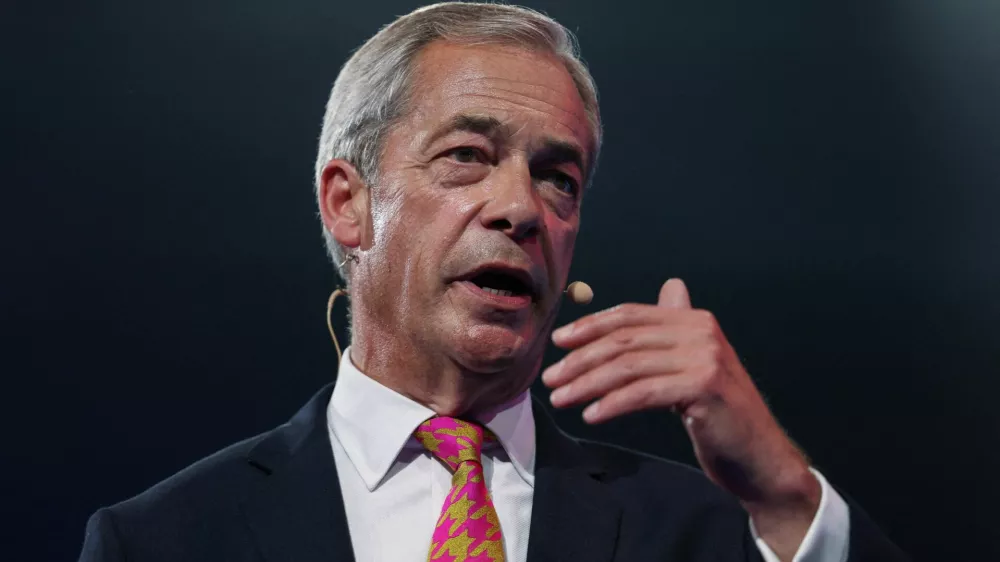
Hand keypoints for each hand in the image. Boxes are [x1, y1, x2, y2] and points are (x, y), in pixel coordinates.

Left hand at [542, 279, 820, 558]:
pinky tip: (591, 415)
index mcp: (695, 321)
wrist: (760, 458)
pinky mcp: (704, 388)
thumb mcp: (695, 366)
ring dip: (588, 384)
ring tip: (562, 399)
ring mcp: (705, 359)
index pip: (631, 316)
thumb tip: (671, 287)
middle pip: (625, 340)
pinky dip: (612, 403)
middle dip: (581, 359)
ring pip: (629, 367)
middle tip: (552, 378)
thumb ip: (677, 331)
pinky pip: (644, 393)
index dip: (591, 326)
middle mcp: (702, 333)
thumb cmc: (720, 416)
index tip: (559, 342)